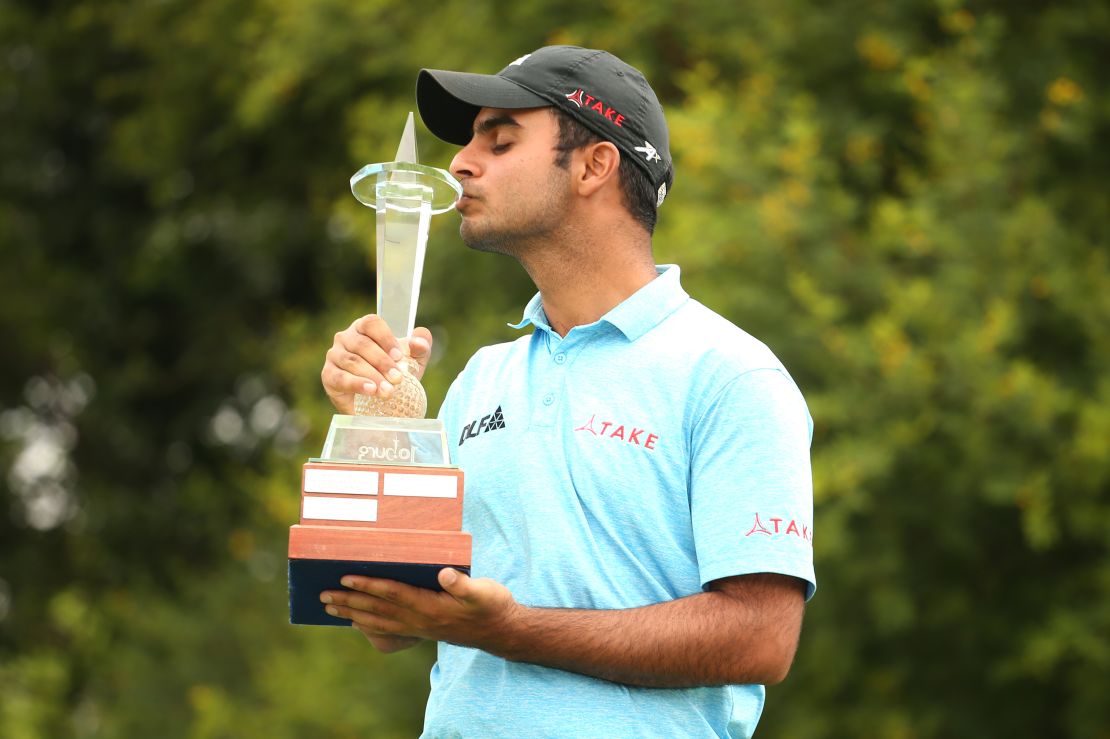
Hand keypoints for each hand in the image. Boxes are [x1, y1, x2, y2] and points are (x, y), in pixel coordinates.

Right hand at [320, 315, 432, 413]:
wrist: (379, 404)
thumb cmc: (394, 374)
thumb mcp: (413, 361)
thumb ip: (421, 347)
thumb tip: (418, 341)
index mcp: (365, 328)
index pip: (372, 323)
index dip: (386, 338)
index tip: (400, 357)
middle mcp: (346, 338)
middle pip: (362, 344)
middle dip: (382, 362)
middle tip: (398, 379)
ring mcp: (334, 356)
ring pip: (352, 361)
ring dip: (372, 376)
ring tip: (388, 391)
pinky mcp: (328, 375)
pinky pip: (340, 377)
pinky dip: (357, 384)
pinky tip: (371, 390)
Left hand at [320, 568, 520, 652]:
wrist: (499, 631)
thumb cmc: (491, 606)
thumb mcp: (483, 591)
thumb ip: (463, 584)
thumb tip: (446, 573)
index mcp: (430, 606)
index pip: (393, 593)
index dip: (369, 585)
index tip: (346, 576)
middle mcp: (419, 620)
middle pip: (377, 609)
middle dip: (349, 600)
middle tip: (323, 594)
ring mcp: (418, 627)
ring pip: (377, 620)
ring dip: (352, 613)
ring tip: (330, 607)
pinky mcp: (420, 630)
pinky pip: (386, 628)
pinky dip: (367, 624)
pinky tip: (355, 622)